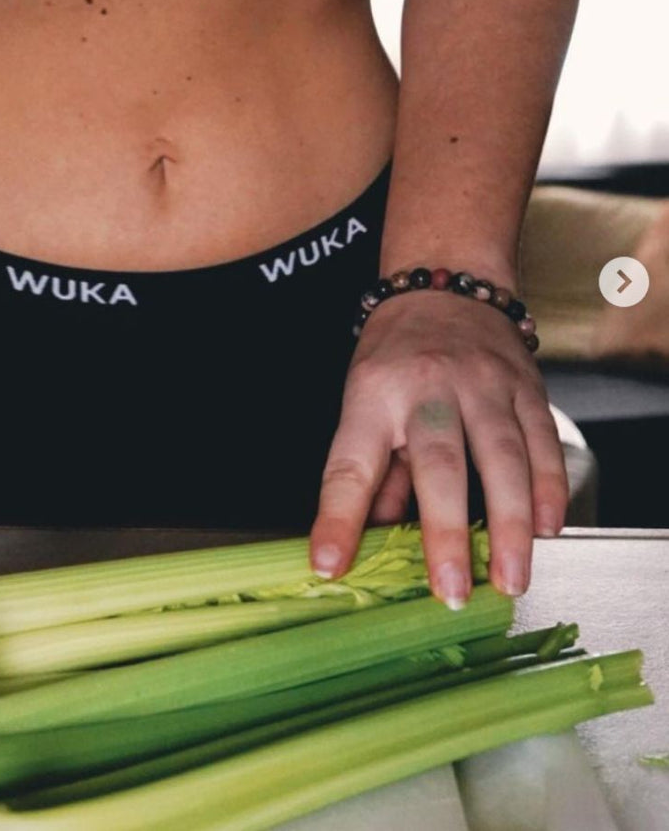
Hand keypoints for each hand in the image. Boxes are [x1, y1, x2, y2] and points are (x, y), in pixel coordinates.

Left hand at [309, 289, 567, 606]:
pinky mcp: (525, 385)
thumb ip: (373, 475)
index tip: (329, 564)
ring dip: (509, 525)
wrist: (444, 286)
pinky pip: (542, 442)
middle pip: (439, 463)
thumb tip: (367, 541)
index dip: (337, 519)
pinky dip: (548, 489)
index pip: (349, 465)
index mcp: (371, 396)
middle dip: (445, 532)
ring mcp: (482, 384)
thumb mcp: (363, 403)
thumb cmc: (395, 355)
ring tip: (509, 579)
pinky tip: (546, 529)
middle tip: (449, 590)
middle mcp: (426, 387)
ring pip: (503, 457)